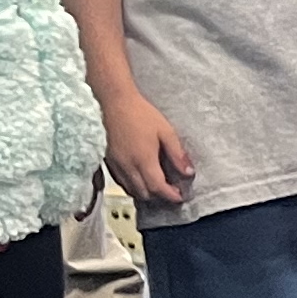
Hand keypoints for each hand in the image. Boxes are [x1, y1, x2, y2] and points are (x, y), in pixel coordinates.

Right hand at [99, 86, 192, 205]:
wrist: (113, 100)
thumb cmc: (140, 113)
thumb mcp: (166, 131)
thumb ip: (177, 154)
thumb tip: (188, 173)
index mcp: (143, 159)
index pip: (157, 188)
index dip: (170, 195)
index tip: (180, 196)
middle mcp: (127, 165)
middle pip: (144, 193)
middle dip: (158, 196)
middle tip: (170, 190)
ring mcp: (115, 164)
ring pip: (130, 189)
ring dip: (144, 192)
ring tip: (156, 184)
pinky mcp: (107, 160)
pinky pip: (120, 181)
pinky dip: (131, 185)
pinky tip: (140, 177)